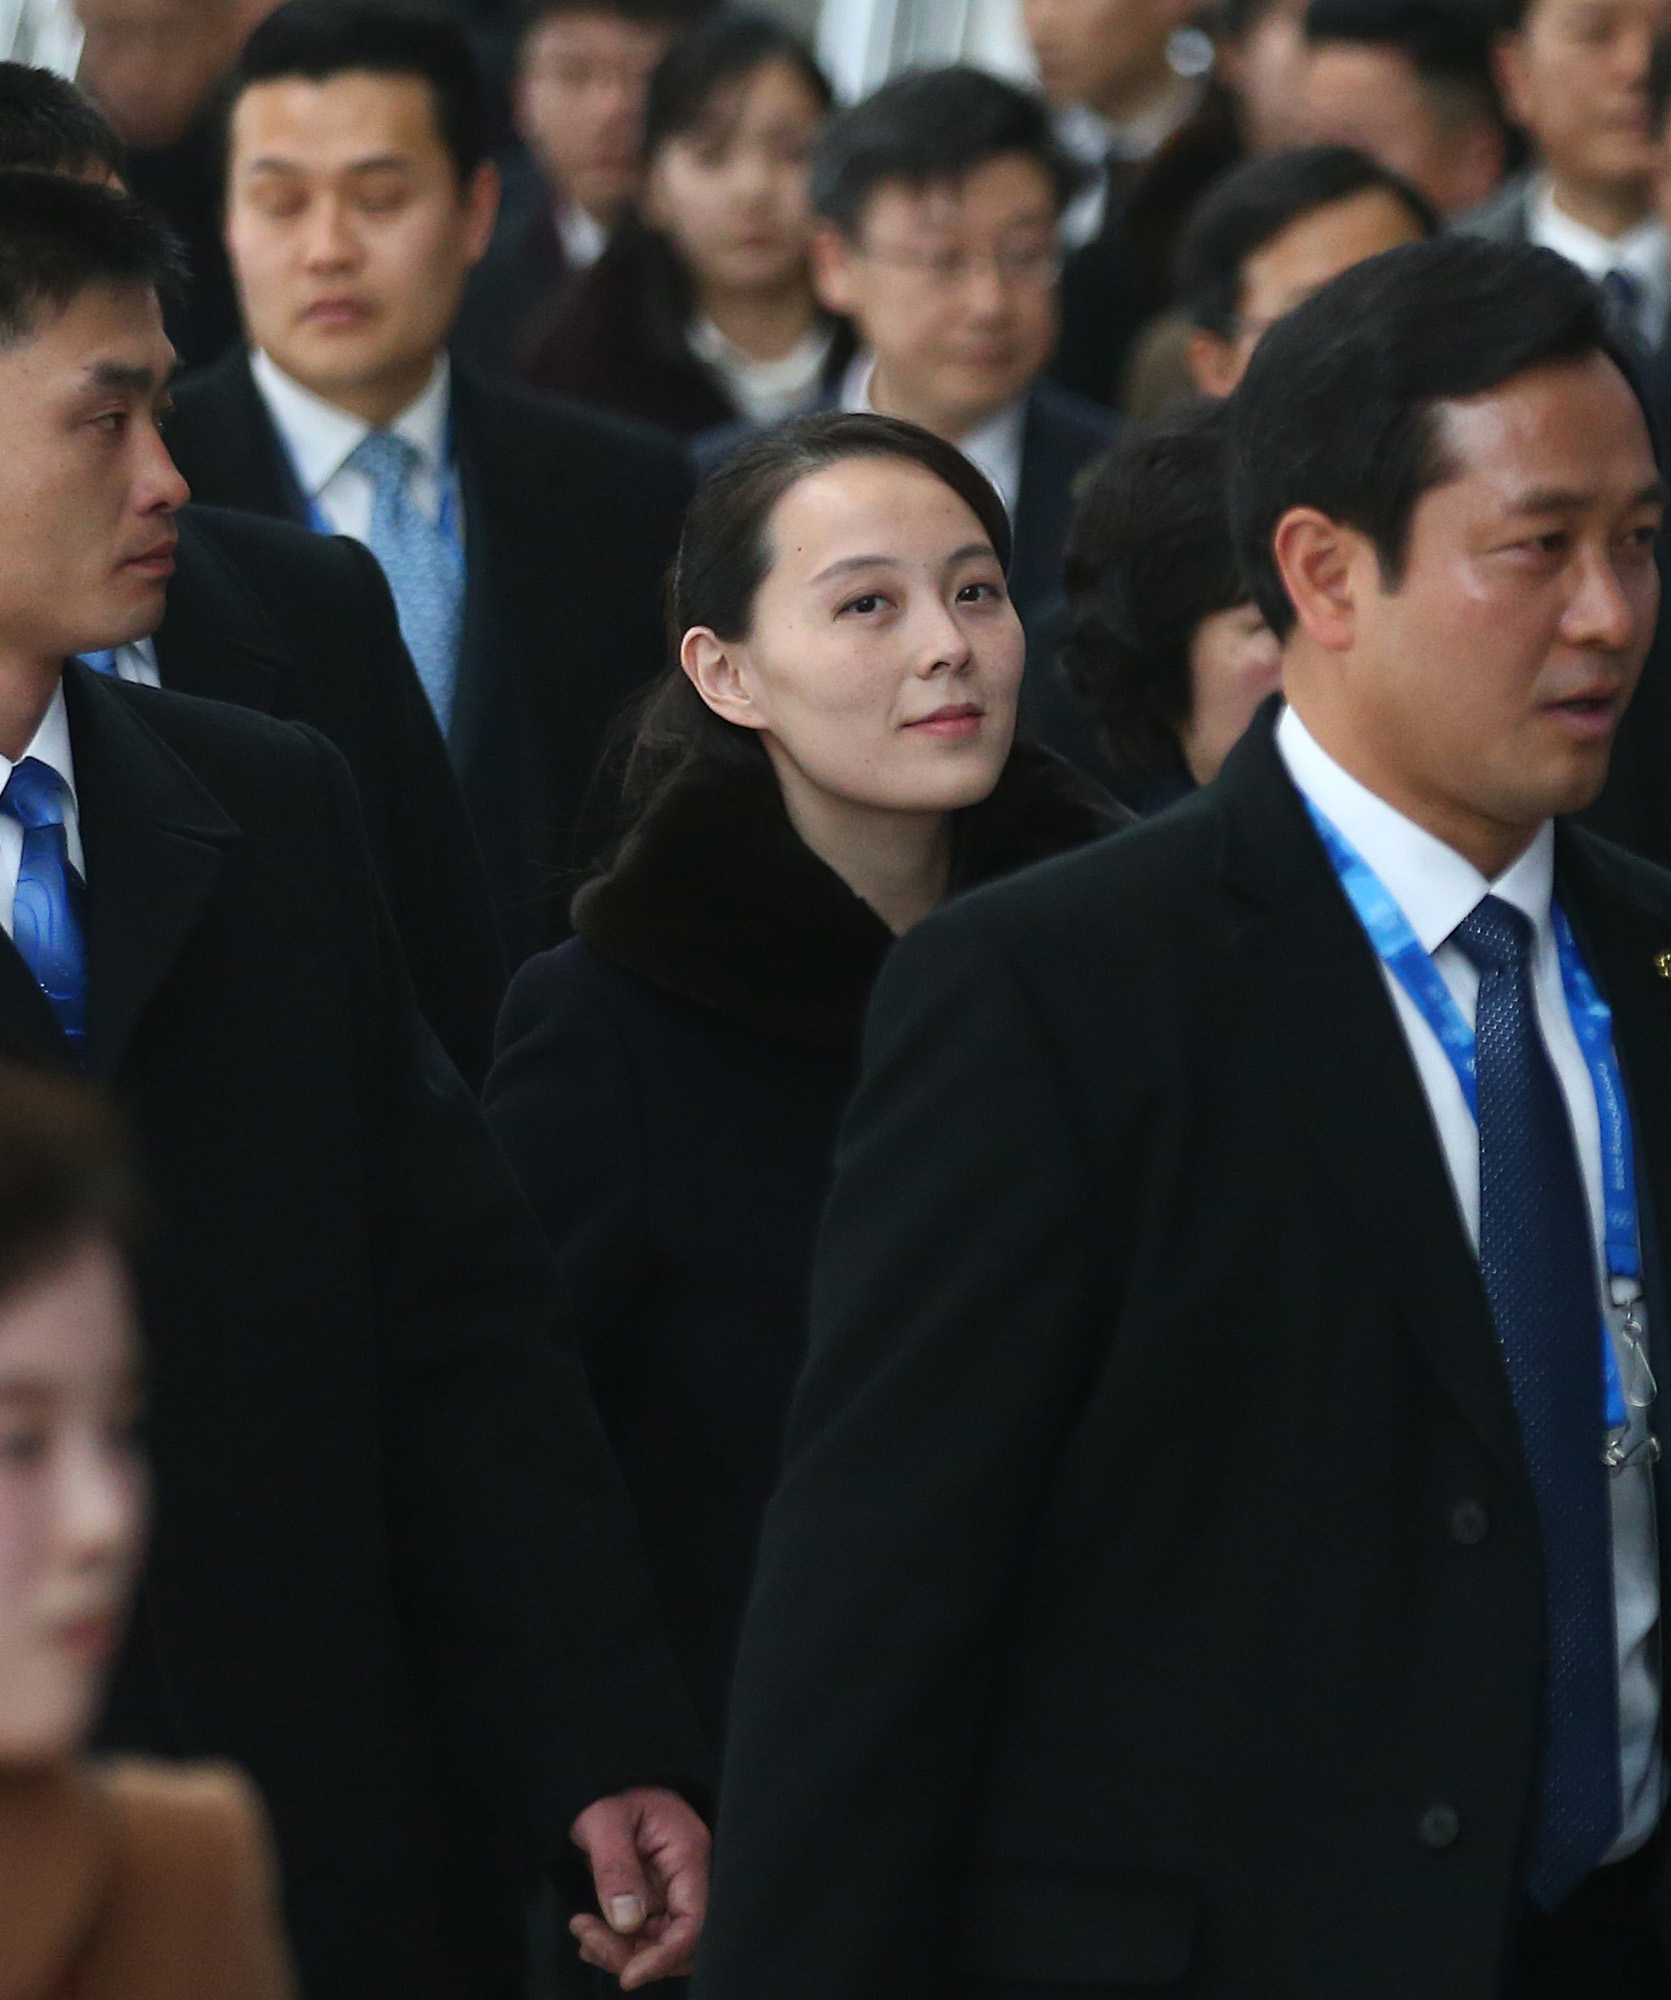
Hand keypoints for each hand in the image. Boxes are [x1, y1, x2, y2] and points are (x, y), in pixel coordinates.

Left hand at [569, 1785, 710, 1988]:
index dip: (665, 1956)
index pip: (695, 1921)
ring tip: (582, 1930)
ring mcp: (672, 1888)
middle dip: (634, 1954)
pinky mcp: (655, 1897)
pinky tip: (590, 1932)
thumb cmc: (608, 1790)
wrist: (604, 1781)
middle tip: (587, 1936)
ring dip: (621, 1951)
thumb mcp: (604, 1819)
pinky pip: (645, 1936)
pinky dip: (618, 1944)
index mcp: (688, 1852)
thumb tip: (627, 1923)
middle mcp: (688, 1876)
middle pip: (678, 1941)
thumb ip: (615, 1869)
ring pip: (660, 1944)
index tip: (628, 1975)